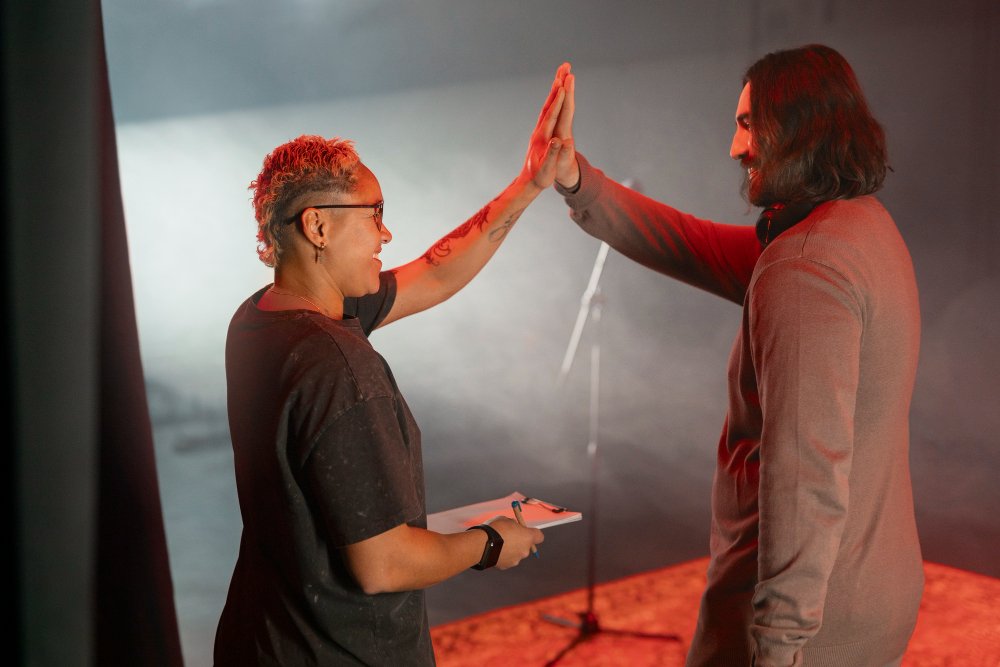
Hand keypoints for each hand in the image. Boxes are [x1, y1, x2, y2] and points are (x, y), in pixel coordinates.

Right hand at [488, 516, 543, 569]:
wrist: (482, 544)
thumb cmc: (495, 528)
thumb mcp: (506, 520)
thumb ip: (514, 525)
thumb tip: (515, 527)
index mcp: (528, 537)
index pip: (539, 536)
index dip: (533, 533)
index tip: (525, 531)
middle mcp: (525, 550)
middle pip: (527, 546)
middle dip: (520, 542)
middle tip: (509, 536)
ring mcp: (516, 560)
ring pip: (516, 553)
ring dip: (510, 549)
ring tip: (498, 543)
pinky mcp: (507, 566)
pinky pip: (507, 559)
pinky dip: (503, 555)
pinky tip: (494, 550)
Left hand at [522, 63, 574, 190]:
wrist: (529, 182)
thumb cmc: (540, 177)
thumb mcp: (547, 169)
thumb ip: (553, 154)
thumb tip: (558, 140)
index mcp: (542, 137)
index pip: (551, 115)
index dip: (558, 100)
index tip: (564, 85)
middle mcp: (539, 130)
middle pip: (549, 104)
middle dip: (557, 86)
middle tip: (564, 68)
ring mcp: (539, 131)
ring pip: (547, 106)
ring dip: (555, 90)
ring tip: (561, 74)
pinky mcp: (541, 133)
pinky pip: (548, 112)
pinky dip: (553, 100)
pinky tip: (557, 94)